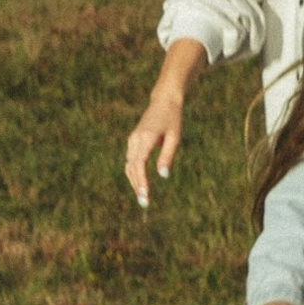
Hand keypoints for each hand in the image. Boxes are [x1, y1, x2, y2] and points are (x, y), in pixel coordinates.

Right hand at [125, 87, 185, 207]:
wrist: (164, 101)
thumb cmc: (173, 118)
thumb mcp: (174, 137)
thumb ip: (167, 156)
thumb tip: (162, 176)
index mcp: (145, 138)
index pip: (139, 164)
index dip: (141, 181)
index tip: (145, 195)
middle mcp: (135, 139)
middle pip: (131, 168)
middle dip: (137, 186)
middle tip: (145, 203)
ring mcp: (132, 140)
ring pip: (129, 165)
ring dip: (134, 181)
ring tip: (143, 197)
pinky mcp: (133, 140)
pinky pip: (131, 160)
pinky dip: (134, 173)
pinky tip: (141, 184)